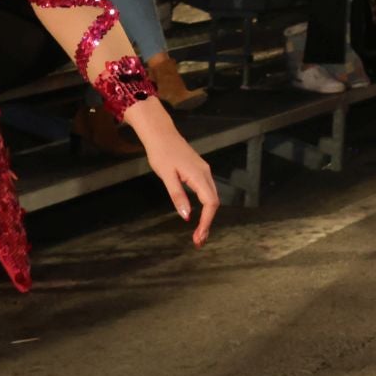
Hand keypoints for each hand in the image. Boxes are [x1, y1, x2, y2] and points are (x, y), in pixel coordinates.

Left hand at [138, 122, 218, 245]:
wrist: (161, 134)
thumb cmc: (161, 154)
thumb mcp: (166, 176)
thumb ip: (177, 196)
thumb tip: (186, 216)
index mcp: (199, 175)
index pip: (210, 203)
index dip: (206, 221)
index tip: (198, 236)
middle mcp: (205, 174)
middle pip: (214, 202)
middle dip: (208, 222)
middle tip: (198, 241)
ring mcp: (204, 171)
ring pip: (211, 197)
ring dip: (207, 216)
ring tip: (198, 232)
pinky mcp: (199, 171)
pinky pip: (207, 192)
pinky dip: (205, 206)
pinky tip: (198, 215)